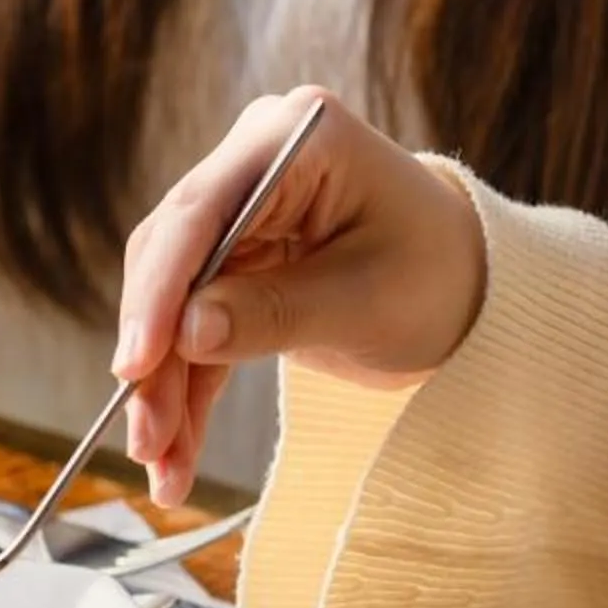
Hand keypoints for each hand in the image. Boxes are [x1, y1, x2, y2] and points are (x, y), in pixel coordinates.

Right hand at [110, 89, 490, 506]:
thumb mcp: (366, 301)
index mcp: (297, 140)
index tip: (135, 365)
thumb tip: (182, 334)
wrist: (472, 289)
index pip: (200, 214)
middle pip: (171, 262)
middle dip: (156, 358)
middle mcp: (253, 164)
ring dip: (162, 389)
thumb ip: (271, 313)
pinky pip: (194, 330)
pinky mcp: (234, 262)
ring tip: (161, 468)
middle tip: (145, 440)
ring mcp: (239, 214)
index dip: (159, 292)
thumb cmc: (439, 276)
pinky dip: (185, 392)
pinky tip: (175, 455)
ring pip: (171, 305)